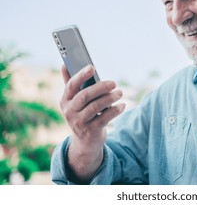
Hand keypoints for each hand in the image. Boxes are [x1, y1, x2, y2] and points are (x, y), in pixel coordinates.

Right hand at [59, 64, 125, 181]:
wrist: (85, 142)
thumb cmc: (82, 114)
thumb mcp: (74, 102)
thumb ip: (70, 84)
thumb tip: (64, 65)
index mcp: (65, 101)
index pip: (71, 86)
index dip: (81, 75)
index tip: (92, 67)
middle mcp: (70, 112)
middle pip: (84, 96)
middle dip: (100, 87)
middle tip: (114, 82)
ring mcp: (80, 123)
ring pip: (95, 107)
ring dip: (109, 98)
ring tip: (120, 93)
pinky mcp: (91, 131)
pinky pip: (104, 118)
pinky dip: (115, 111)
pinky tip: (122, 105)